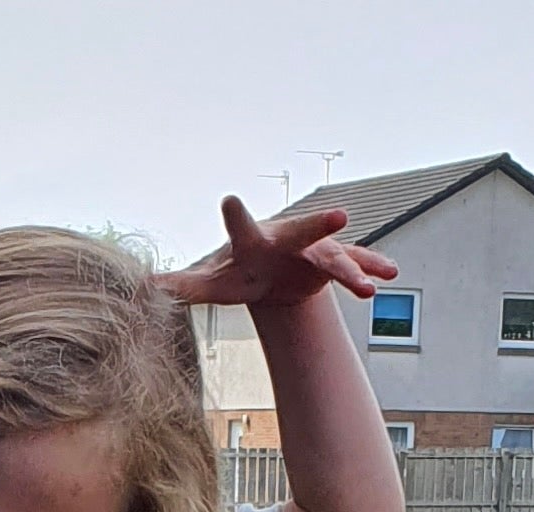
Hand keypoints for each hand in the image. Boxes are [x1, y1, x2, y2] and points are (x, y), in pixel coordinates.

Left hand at [159, 196, 398, 309]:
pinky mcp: (333, 264)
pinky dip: (372, 269)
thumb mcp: (214, 285)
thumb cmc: (239, 274)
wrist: (272, 271)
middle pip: (303, 232)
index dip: (234, 216)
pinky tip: (391, 274)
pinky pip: (356, 265)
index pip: (241, 228)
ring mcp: (314, 252)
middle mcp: (287, 240)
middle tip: (339, 216)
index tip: (228, 200)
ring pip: (337, 257)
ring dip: (353, 270)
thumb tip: (143, 289)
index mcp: (253, 242)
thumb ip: (184, 286)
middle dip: (320, 225)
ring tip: (369, 289)